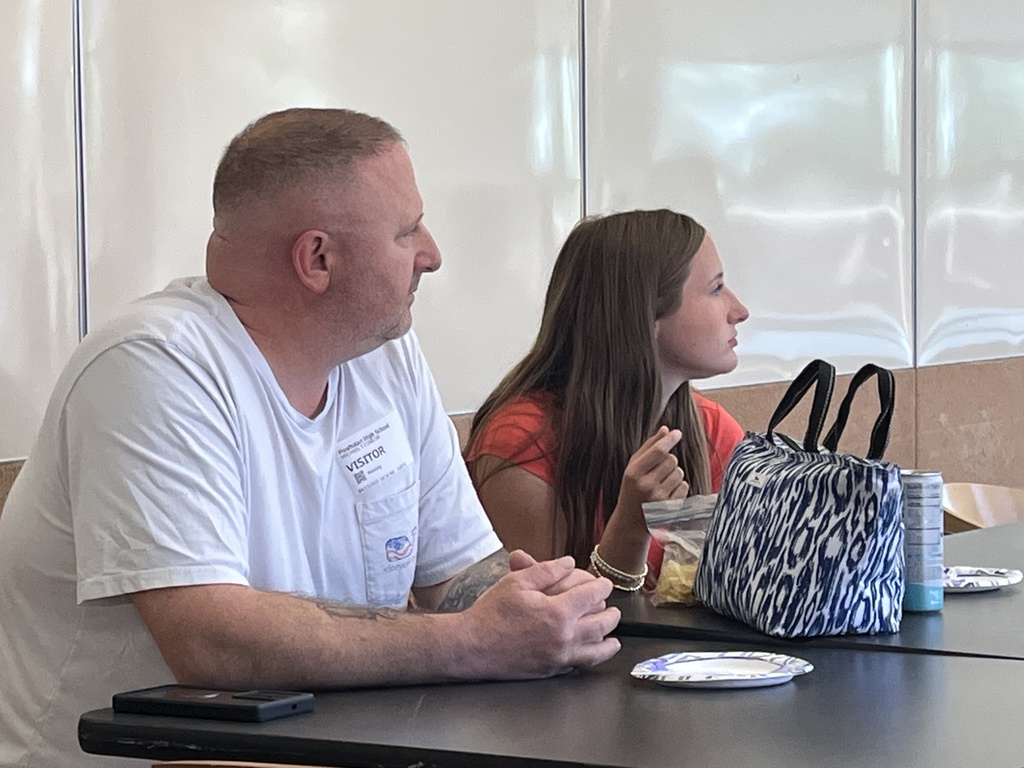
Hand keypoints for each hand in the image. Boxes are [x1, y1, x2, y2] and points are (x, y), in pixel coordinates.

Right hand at [463, 552, 620, 678]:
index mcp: (557, 612)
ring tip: (613, 636)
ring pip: (596, 650)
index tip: (604, 584)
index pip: (591, 595)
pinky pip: (580, 664)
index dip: (601, 586)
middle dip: (611, 614)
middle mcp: (563, 637)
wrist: (471, 646)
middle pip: (601, 624)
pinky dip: (592, 657)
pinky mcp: (551, 670)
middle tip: (613, 609)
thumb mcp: (517, 582)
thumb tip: (568, 563)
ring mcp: (559, 656)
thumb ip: (546, 570)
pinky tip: (592, 653)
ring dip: (608, 641)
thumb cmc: (491, 613)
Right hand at [616, 426, 687, 523]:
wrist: (630, 522)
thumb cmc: (631, 489)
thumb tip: (666, 430)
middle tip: (658, 470)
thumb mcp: (633, 468)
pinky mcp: (670, 508)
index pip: (658, 451)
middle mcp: (646, 486)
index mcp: (634, 473)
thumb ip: (648, 448)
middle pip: (671, 460)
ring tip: (661, 483)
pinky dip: (679, 487)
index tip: (677, 433)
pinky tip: (667, 493)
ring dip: (674, 474)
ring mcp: (659, 499)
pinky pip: (684, 486)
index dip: (669, 440)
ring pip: (679, 472)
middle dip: (668, 461)